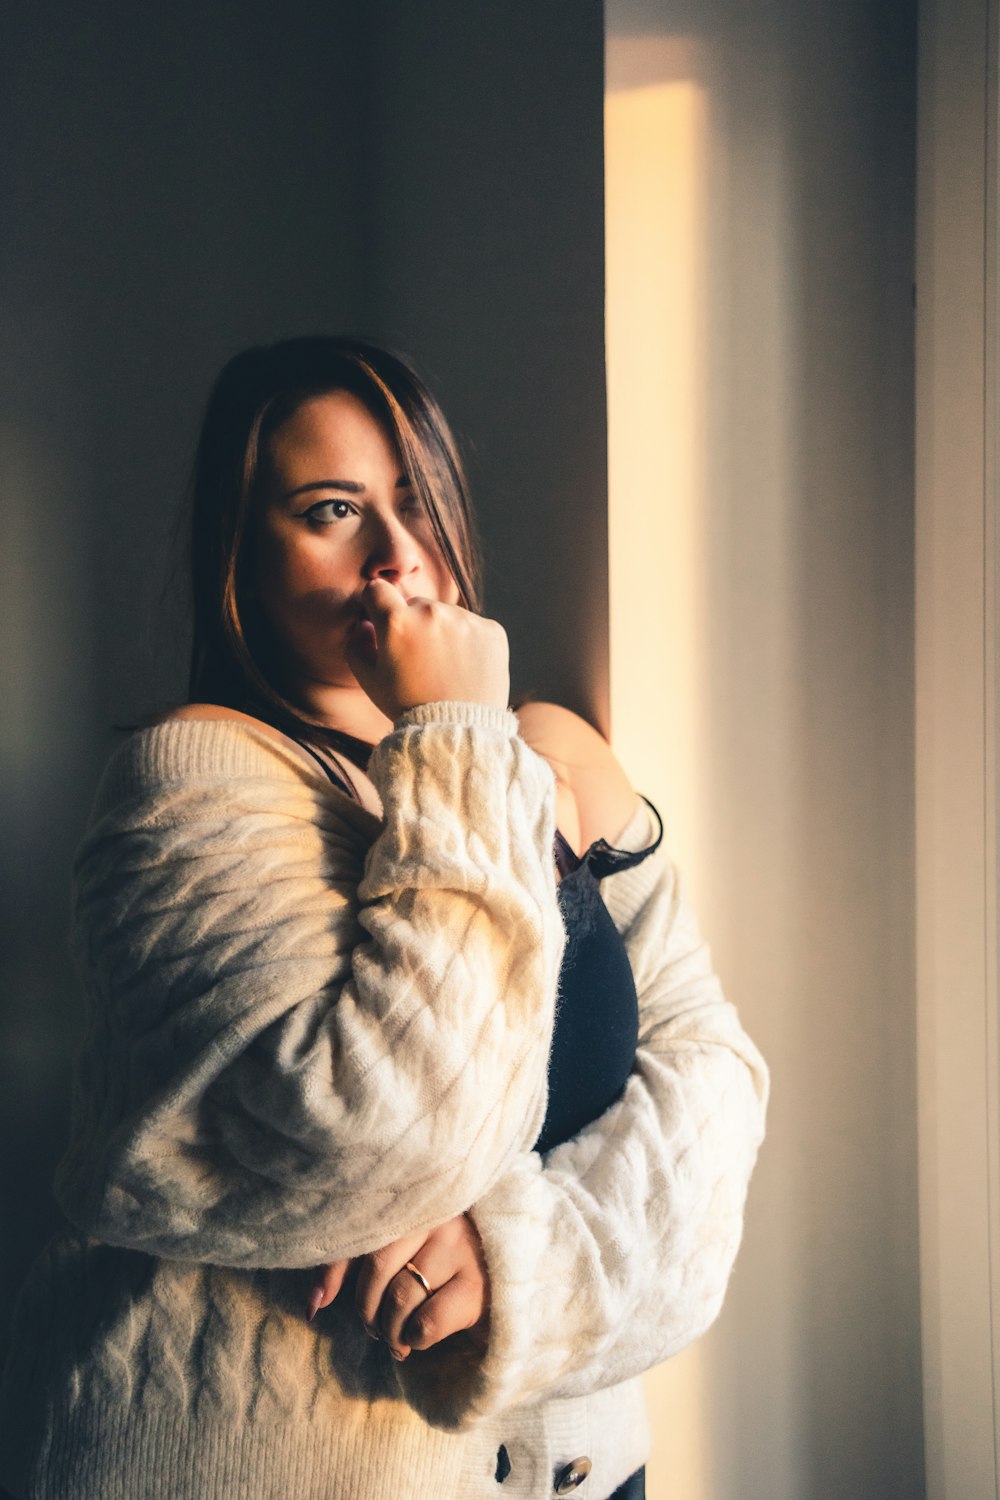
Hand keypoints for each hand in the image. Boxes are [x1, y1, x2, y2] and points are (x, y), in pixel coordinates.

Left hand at [306, 1213, 489, 1361]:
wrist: (497, 1267)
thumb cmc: (433, 1258)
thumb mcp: (393, 1251)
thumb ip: (347, 1265)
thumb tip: (312, 1307)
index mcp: (409, 1203)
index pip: (360, 1235)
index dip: (331, 1274)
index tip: (318, 1304)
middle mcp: (436, 1217)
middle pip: (378, 1268)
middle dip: (367, 1310)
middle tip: (373, 1327)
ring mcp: (459, 1248)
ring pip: (401, 1298)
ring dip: (390, 1331)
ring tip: (394, 1338)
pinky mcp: (477, 1285)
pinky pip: (428, 1321)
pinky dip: (414, 1337)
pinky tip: (418, 1336)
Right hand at [345, 579, 508, 720]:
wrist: (458, 731)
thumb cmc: (407, 707)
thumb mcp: (369, 681)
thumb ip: (357, 644)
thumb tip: (365, 624)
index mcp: (397, 622)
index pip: (377, 590)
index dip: (376, 606)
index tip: (381, 622)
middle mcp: (432, 612)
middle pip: (415, 604)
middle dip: (412, 624)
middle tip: (418, 660)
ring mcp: (466, 620)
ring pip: (446, 615)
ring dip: (442, 633)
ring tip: (444, 669)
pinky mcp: (492, 630)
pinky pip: (473, 627)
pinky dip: (468, 643)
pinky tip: (464, 669)